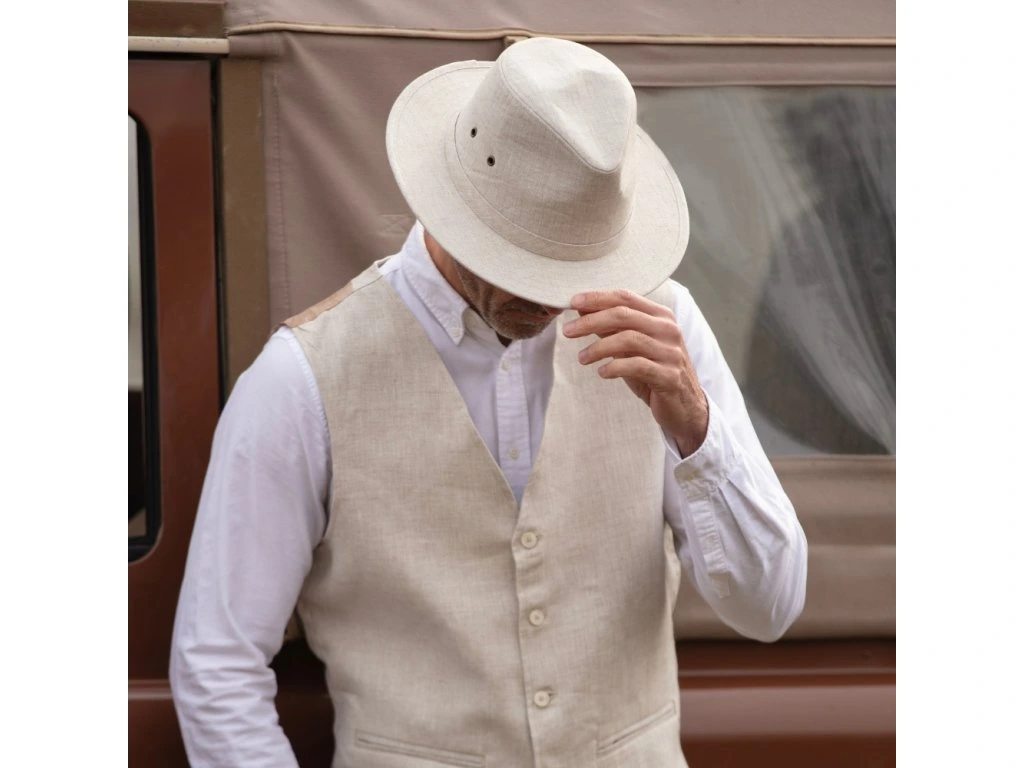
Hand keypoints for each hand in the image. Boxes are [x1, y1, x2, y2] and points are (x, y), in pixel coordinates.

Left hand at [563, 289, 708, 456]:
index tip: (572, 302)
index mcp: (661, 317)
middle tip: (568, 331)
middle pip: (623, 315)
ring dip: (598, 347)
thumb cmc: (654, 372)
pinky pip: (637, 365)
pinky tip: (601, 372)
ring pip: (628, 339)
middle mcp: (668, 330)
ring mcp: (671, 352)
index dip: (597, 298)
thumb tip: (582, 310)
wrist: (684, 407)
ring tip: (581, 358)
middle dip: (591, 321)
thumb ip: (611, 328)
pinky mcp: (669, 376)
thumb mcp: (632, 348)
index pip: (626, 297)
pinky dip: (614, 367)